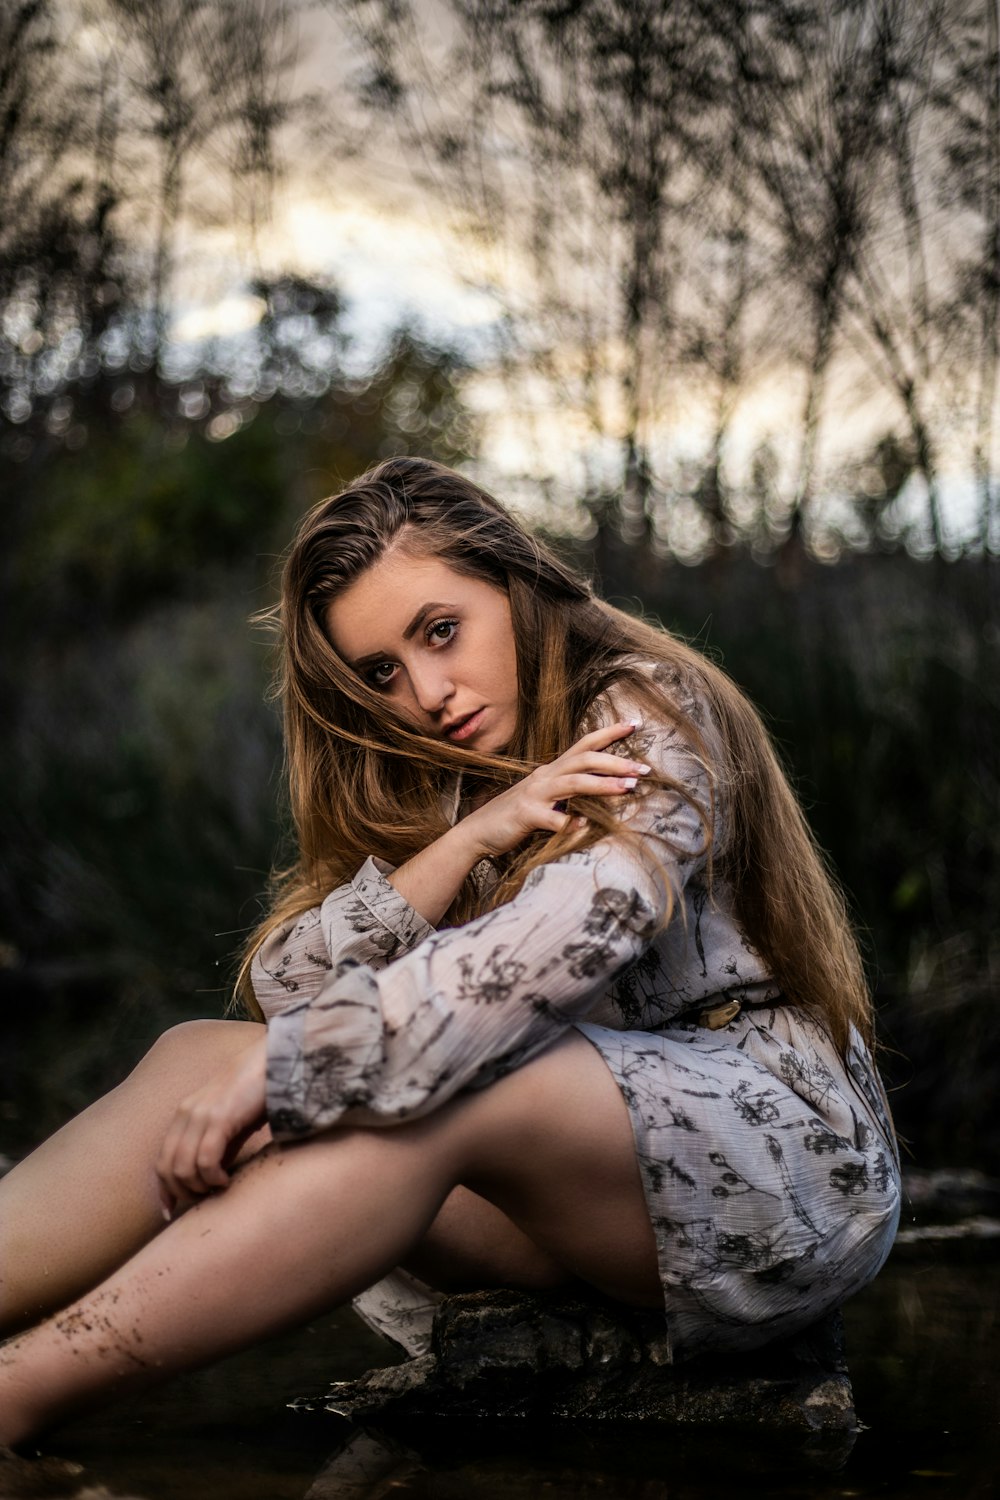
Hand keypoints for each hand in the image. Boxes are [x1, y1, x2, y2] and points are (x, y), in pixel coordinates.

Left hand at [156, 1036, 267, 1217]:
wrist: (274, 1061)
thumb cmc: (255, 1093)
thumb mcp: (227, 1121)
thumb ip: (214, 1145)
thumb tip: (208, 1179)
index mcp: (183, 1115)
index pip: (161, 1161)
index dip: (164, 1190)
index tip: (172, 1211)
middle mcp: (186, 1114)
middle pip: (167, 1168)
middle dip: (183, 1192)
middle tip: (204, 1200)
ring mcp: (201, 1115)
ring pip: (183, 1167)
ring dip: (199, 1187)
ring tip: (218, 1188)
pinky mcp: (220, 1118)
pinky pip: (205, 1159)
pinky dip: (213, 1177)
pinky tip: (226, 1179)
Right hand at [459, 720, 648, 857]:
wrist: (479, 831)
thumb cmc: (518, 815)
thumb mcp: (547, 798)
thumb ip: (570, 792)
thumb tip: (603, 789)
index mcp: (552, 770)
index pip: (584, 744)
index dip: (609, 733)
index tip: (635, 725)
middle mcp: (545, 776)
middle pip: (585, 759)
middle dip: (616, 762)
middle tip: (644, 770)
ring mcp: (535, 794)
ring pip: (574, 783)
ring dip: (603, 785)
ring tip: (628, 789)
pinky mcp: (527, 816)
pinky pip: (554, 820)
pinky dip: (570, 824)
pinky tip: (584, 829)